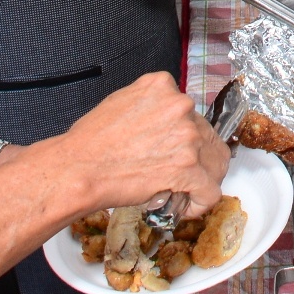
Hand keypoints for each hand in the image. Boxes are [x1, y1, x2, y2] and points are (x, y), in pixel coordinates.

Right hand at [58, 71, 230, 217]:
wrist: (78, 168)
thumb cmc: (89, 142)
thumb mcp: (121, 102)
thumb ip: (149, 106)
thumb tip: (160, 122)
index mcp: (163, 87)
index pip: (190, 112)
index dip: (186, 136)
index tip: (176, 150)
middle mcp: (180, 106)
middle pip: (208, 136)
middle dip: (197, 158)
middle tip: (181, 174)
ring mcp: (187, 137)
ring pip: (215, 162)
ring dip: (203, 179)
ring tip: (186, 192)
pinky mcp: (188, 168)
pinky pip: (210, 190)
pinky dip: (201, 203)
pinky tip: (186, 207)